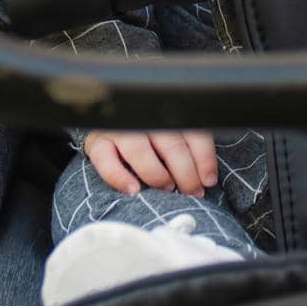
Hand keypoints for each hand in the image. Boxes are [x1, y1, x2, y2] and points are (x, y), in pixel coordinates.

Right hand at [84, 130, 217, 196]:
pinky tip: (133, 190)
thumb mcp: (173, 133)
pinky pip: (106, 161)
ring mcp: (120, 129)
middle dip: (185, 174)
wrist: (108, 120)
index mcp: (168, 113)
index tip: (208, 181)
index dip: (204, 160)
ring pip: (141, 152)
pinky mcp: (98, 142)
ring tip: (167, 189)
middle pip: (171, 145)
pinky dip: (120, 177)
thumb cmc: (150, 134)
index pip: (193, 134)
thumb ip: (188, 147)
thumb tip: (206, 178)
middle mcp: (145, 117)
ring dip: (158, 175)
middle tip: (192, 192)